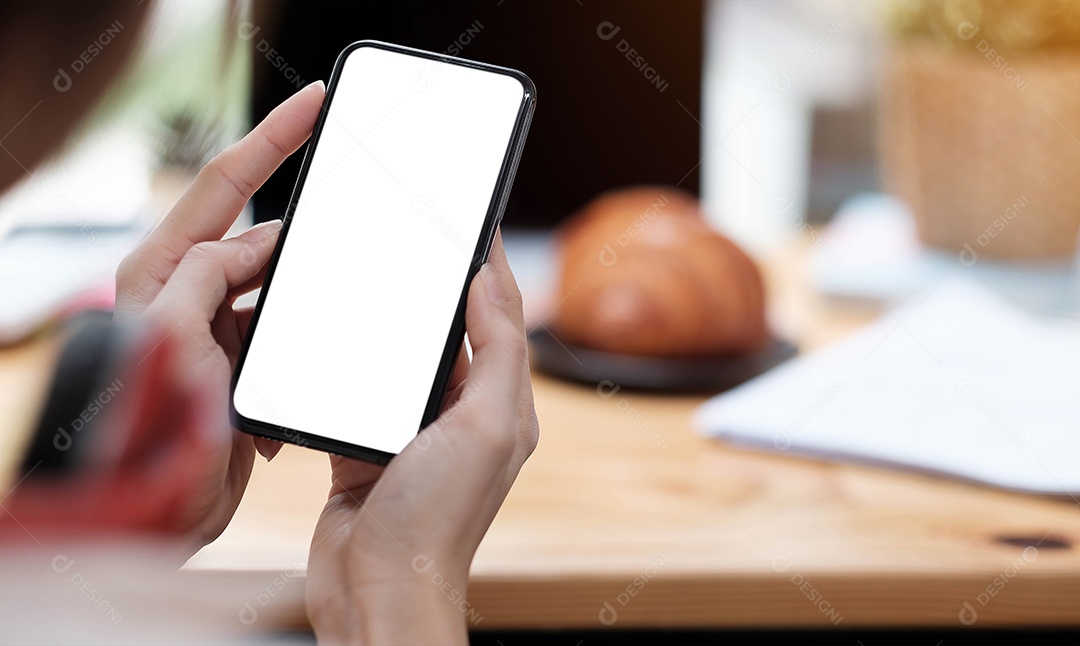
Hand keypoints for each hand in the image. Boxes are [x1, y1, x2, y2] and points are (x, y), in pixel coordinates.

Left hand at [111, 81, 324, 550]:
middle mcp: (185, 289)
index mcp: (162, 270)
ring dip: (304, 298)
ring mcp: (212, 323)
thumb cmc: (147, 427)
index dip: (273, 137)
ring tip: (325, 317)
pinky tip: (304, 366)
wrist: (155, 513)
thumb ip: (205, 275)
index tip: (316, 103)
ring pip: (276, 284)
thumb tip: (257, 243)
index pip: (224, 182)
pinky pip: (281, 327)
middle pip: (256, 233)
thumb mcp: (172, 337)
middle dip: (302, 231)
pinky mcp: (236, 358)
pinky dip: (299, 339)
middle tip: (350, 227)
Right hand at [305, 234, 539, 644]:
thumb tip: (489, 283)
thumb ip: (495, 353)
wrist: (374, 588)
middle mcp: (462, 413)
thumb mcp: (484, 427)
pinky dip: (353, 355)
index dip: (488, 264)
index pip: (500, 315)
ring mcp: (412, 428)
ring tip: (380, 263)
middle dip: (439, 278)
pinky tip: (339, 328)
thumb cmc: (435, 519)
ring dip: (394, 312)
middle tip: (420, 228)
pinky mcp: (366, 442)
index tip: (473, 217)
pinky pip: (361, 384)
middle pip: (453, 327)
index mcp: (501, 405)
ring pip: (405, 352)